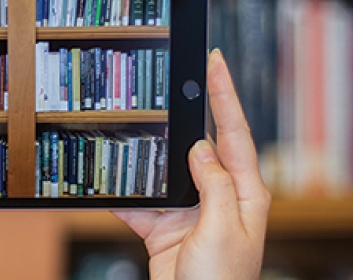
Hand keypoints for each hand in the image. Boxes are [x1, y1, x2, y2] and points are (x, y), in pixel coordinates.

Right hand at [113, 49, 270, 278]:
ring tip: (131, 134)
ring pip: (163, 173)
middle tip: (167, 89)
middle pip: (197, 147)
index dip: (224, 97)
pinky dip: (123, 199)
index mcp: (243, 193)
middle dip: (182, 119)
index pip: (235, 134)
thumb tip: (201, 147)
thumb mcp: (222, 229)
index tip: (213, 66)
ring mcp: (188, 211)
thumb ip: (214, 184)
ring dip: (146, 160)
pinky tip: (109, 189)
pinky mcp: (164, 227)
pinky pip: (140, 205)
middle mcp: (217, 197)